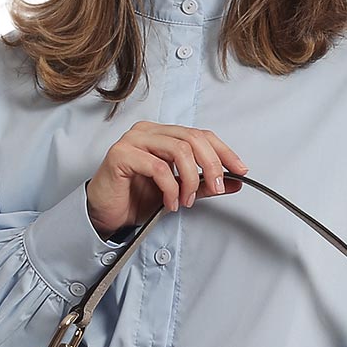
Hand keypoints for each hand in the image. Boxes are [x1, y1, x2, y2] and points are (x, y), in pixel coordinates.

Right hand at [84, 121, 247, 235]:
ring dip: (189, 179)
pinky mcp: (121, 155)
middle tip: (216, 188)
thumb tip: (232, 181)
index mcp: (162, 135)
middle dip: (211, 165)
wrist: (106, 214)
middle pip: (192, 138)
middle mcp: (148, 132)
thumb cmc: (135, 199)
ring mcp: (133, 140)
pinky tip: (171, 203)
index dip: (223, 151)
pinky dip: (170, 188)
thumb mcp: (178, 192)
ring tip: (187, 200)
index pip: (200, 134)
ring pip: (177, 150)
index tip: (240, 170)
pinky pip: (157, 167)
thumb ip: (203, 184)